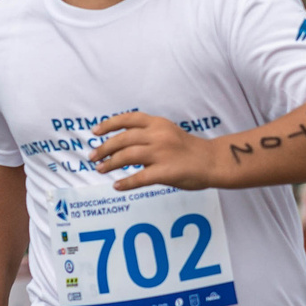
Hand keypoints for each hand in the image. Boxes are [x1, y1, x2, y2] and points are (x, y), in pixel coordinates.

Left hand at [88, 110, 219, 190]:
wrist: (213, 161)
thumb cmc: (189, 149)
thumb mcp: (168, 132)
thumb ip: (148, 134)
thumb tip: (122, 144)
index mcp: (158, 123)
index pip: (128, 119)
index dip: (109, 124)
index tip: (95, 132)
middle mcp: (158, 136)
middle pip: (123, 139)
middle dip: (104, 148)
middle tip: (93, 157)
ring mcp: (162, 154)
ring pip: (127, 157)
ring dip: (110, 163)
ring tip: (100, 169)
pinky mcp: (165, 172)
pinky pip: (139, 178)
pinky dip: (125, 182)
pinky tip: (117, 185)